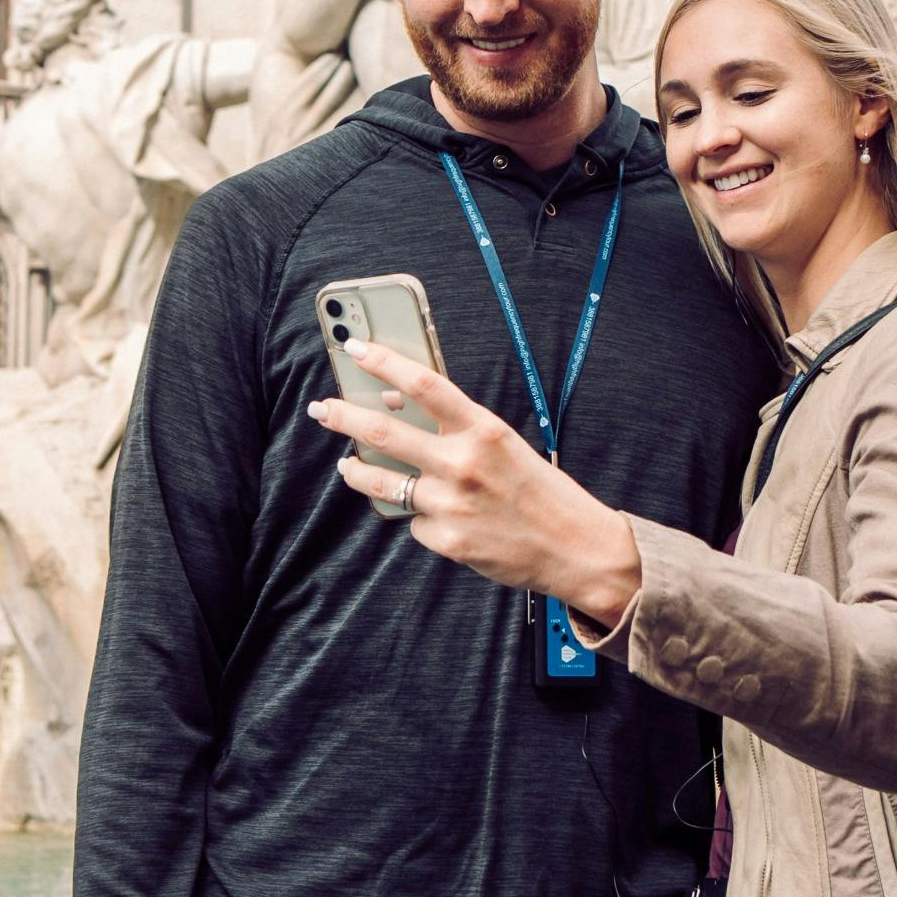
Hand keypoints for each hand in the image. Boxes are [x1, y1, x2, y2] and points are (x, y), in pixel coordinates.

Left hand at [312, 342, 642, 625]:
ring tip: (348, 466)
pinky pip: (414, 522)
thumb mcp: (505, 444)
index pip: (423, 384)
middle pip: (384, 433)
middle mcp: (463, 463)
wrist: (575, 547)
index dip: (384, 361)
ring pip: (382, 484)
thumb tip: (400, 412)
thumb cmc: (541, 490)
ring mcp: (452, 504)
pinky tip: (443, 519)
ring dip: (358, 473)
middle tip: (321, 409)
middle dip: (343, 417)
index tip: (356, 348)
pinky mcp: (447, 540)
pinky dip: (421, 517)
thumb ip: (458, 430)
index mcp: (483, 430)